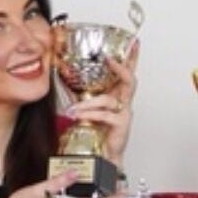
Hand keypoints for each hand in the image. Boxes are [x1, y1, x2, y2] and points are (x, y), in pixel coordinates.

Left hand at [66, 40, 139, 166]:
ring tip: (74, 108)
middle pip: (129, 80)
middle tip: (109, 59)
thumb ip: (81, 94)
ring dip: (88, 102)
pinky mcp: (120, 125)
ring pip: (108, 99)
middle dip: (121, 67)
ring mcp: (124, 113)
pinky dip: (91, 114)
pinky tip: (80, 116)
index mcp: (117, 94)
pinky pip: (105, 115)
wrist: (103, 153)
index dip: (131, 58)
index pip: (127, 73)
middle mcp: (123, 101)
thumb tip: (65, 77)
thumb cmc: (98, 130)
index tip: (133, 44)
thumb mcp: (88, 107)